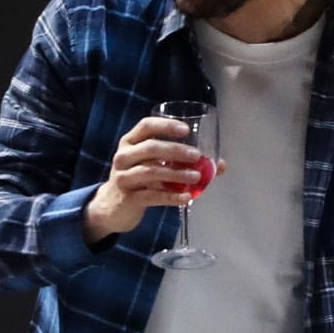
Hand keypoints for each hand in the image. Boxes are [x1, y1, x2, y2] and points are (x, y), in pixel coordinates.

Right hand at [83, 116, 205, 243]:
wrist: (114, 206)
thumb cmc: (139, 179)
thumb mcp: (153, 164)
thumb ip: (179, 162)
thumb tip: (219, 166)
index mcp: (130, 142)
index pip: (146, 126)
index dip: (165, 126)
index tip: (186, 130)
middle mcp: (123, 157)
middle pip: (150, 148)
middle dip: (176, 151)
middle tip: (197, 156)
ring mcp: (124, 178)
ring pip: (151, 172)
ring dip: (176, 174)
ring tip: (196, 177)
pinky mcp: (128, 198)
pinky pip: (152, 196)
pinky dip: (171, 197)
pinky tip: (187, 197)